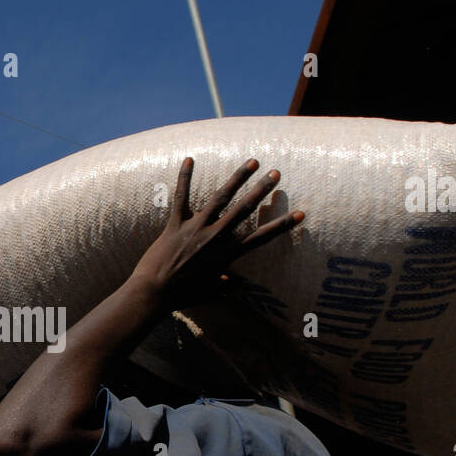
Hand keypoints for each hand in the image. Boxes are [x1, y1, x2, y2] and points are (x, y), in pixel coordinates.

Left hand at [130, 157, 302, 308]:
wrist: (154, 293)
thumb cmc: (182, 296)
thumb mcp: (210, 293)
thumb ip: (226, 286)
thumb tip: (241, 284)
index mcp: (227, 254)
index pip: (261, 238)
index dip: (282, 225)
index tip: (301, 213)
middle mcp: (215, 237)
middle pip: (244, 209)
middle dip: (262, 190)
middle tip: (276, 173)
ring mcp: (196, 228)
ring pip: (220, 197)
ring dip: (238, 177)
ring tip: (253, 161)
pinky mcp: (175, 224)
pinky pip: (181, 196)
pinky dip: (185, 177)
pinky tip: (190, 159)